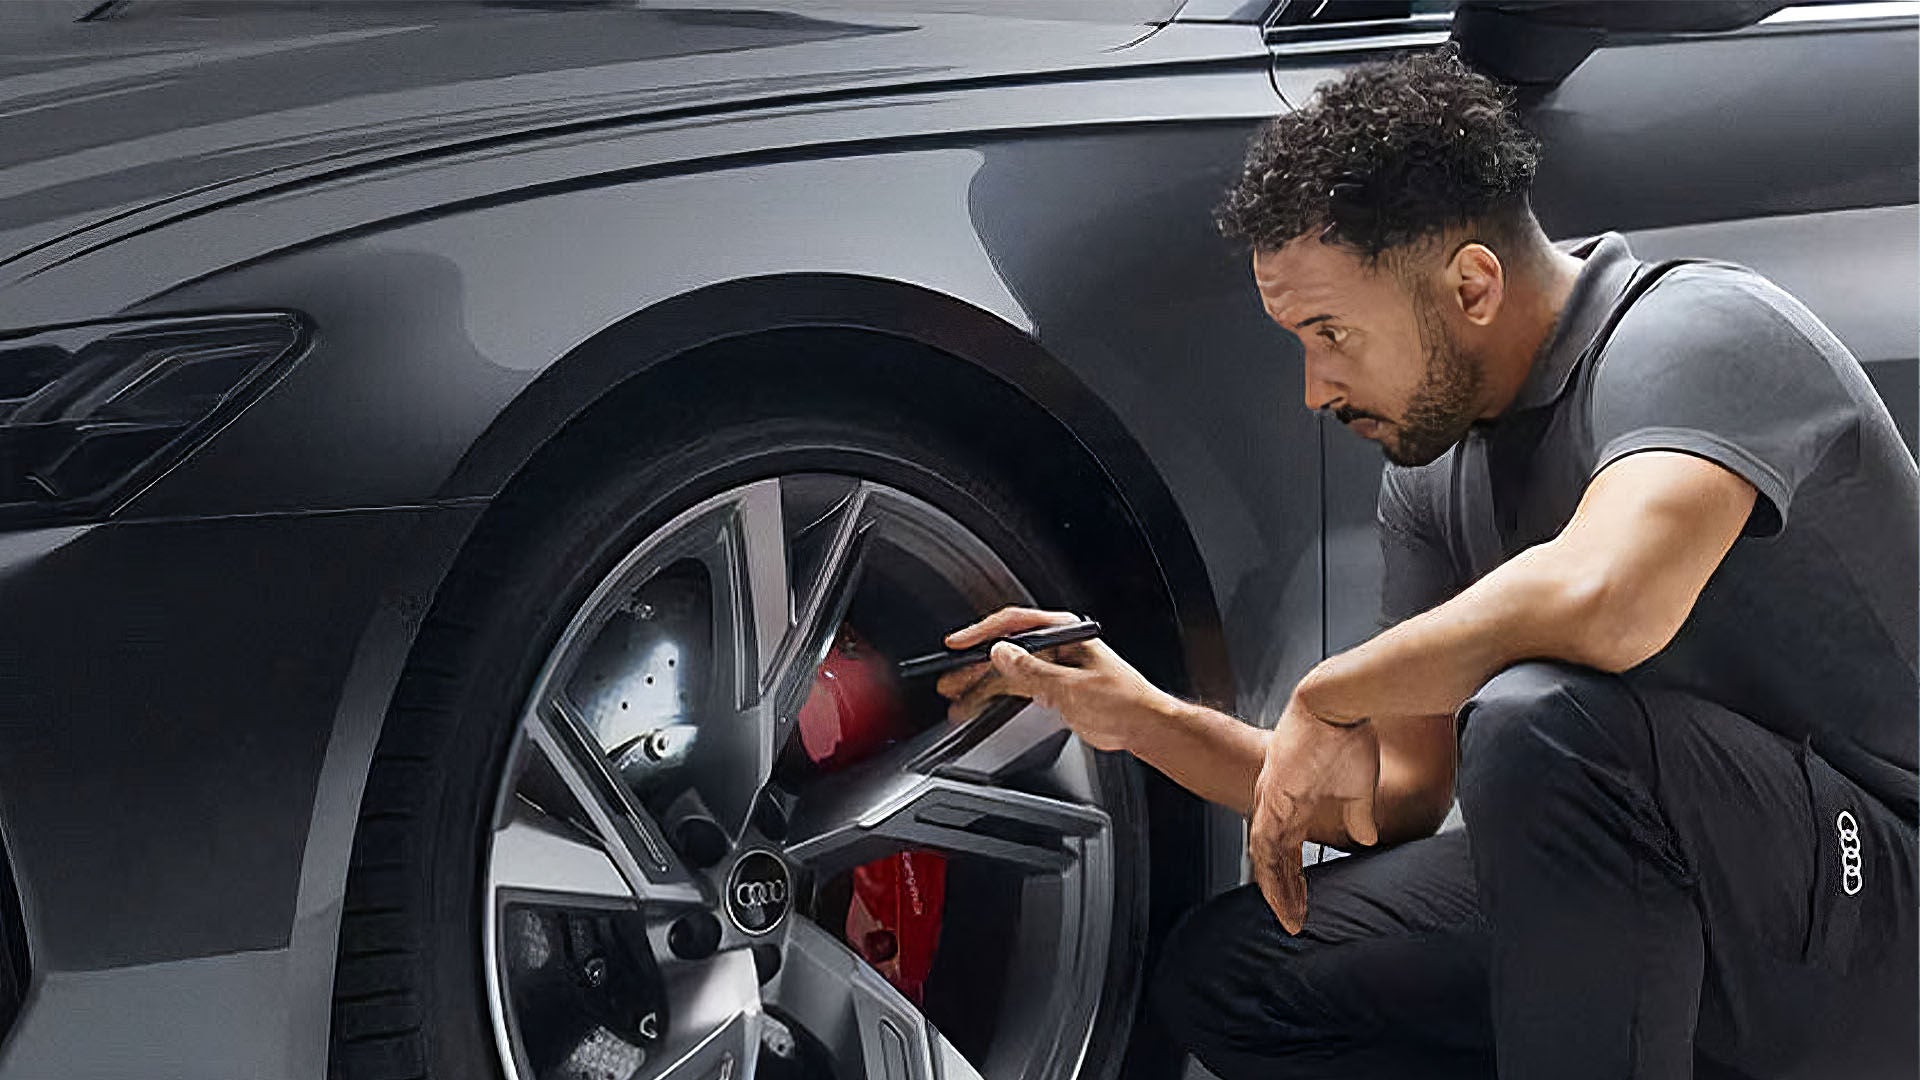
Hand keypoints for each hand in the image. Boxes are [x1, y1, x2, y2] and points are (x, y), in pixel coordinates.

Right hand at [934, 606, 1168, 752]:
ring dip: (982, 683)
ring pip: (1008, 671)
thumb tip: (1000, 654)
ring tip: (955, 696)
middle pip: (1007, 649)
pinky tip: (977, 704)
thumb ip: (1033, 671)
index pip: (1015, 625)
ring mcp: (1054, 666)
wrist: (1143, 727)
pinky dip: (997, 696)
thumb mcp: (1072, 686)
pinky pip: (1017, 687)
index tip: (957, 644)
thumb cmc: (1124, 701)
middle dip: (975, 664)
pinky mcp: (1053, 688)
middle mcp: (1057, 645)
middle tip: (948, 676)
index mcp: (1065, 633)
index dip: (982, 634)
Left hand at [1248, 694, 1380, 933]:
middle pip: (1273, 857)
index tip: (1305, 905)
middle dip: (1284, 891)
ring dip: (1277, 889)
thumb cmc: (1348, 735)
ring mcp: (1273, 800)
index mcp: (1296, 801)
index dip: (1295, 878)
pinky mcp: (1274, 796)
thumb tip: (1365, 839)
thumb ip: (1357, 814)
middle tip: (1295, 921)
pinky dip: (1269, 870)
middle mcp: (1279, 804)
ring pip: (1265, 855)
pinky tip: (1279, 894)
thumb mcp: (1358, 787)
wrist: (1339, 702)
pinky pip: (1263, 842)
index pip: (1289, 849)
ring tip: (1289, 918)